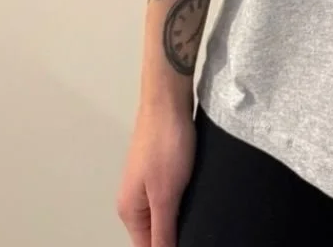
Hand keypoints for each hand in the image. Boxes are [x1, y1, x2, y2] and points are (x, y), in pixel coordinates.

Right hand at [116, 100, 196, 246]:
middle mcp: (134, 200)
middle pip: (153, 235)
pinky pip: (169, 197)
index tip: (194, 242)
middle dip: (175, 237)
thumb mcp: (166, 195)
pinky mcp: (160, 169)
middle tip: (202, 235)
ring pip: (163, 215)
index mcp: (130, 211)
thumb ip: (163, 231)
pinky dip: (181, 203)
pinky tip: (197, 200)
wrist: (168, 100)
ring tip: (200, 220)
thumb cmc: (165, 145)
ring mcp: (146, 183)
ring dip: (179, 221)